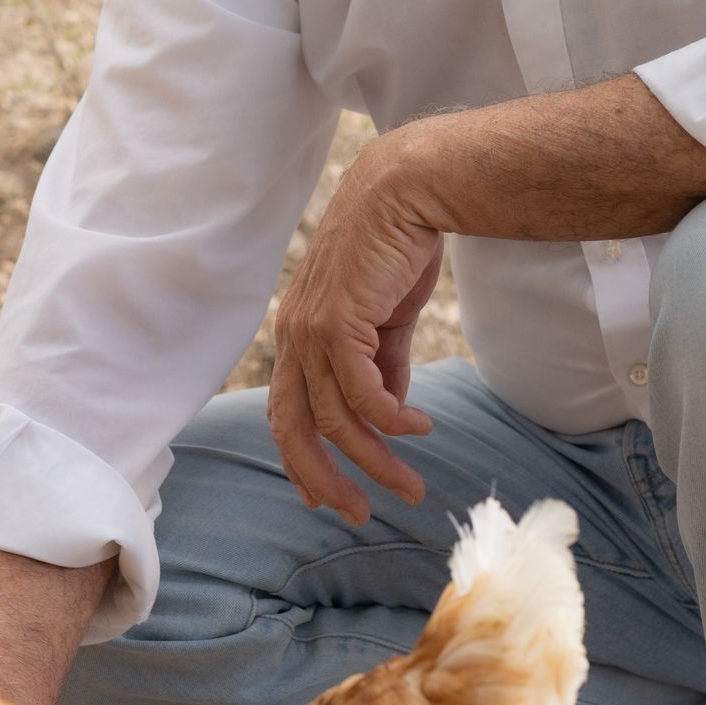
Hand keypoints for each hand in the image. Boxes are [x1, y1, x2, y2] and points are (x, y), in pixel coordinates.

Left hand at [268, 130, 443, 521]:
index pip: (286, 412)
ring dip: (376, 460)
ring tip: (412, 484)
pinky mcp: (337, 323)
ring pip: (337, 421)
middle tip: (360, 513)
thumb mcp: (386, 317)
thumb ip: (384, 363)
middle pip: (294, 430)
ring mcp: (310, 331)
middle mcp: (293, 337)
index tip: (325, 496)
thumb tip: (392, 411)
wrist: (407, 190)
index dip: (302, 458)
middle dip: (326, 479)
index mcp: (297, 335)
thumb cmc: (396, 246)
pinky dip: (391, 422)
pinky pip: (363, 395)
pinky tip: (419, 430)